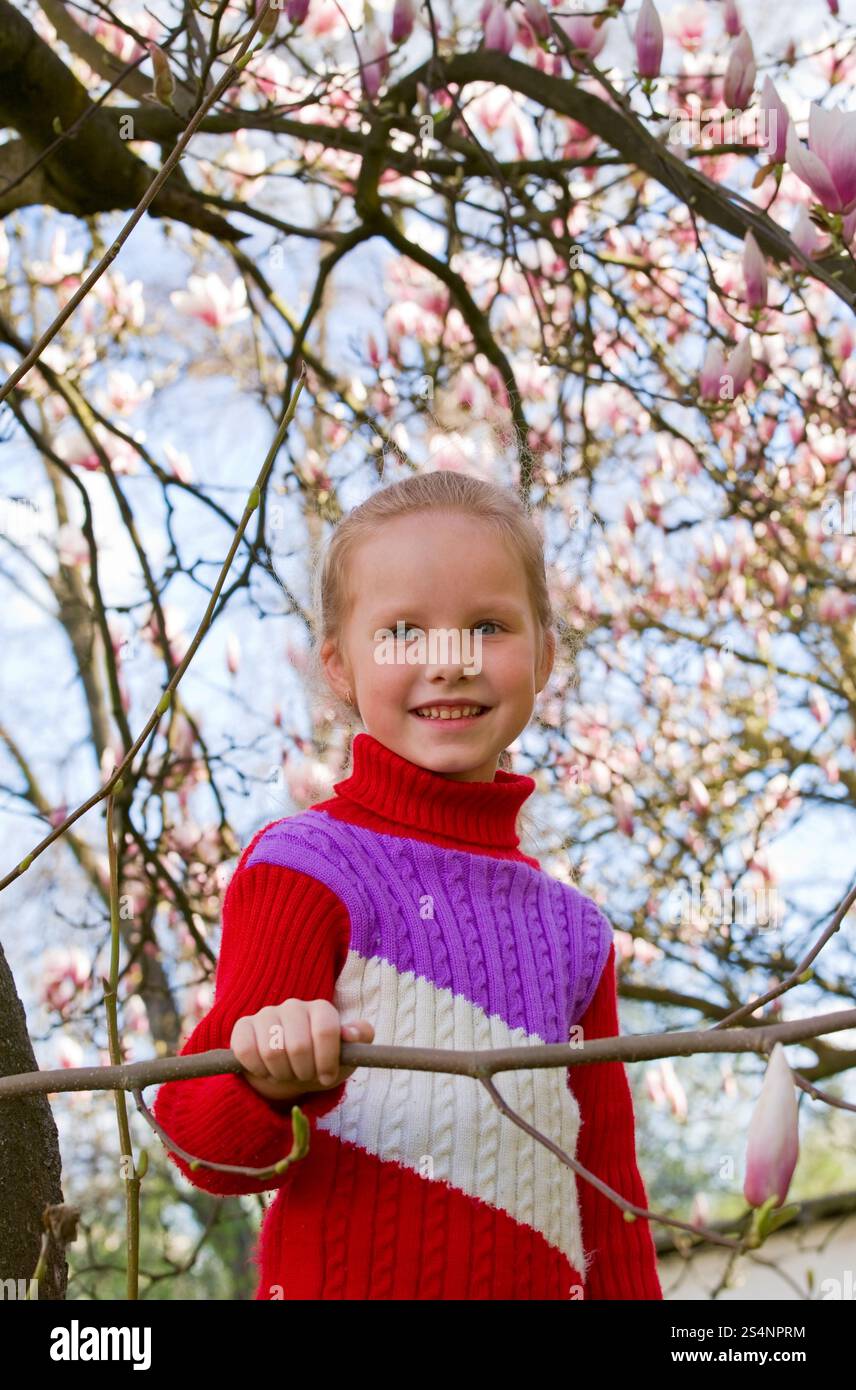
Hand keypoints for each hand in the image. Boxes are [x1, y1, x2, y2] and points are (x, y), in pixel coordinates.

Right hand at [230, 998, 374, 1100]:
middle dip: (303, 1072)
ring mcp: (266, 1014)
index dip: (327, 1061)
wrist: (288, 1074)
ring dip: (281, 1074)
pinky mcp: (242, 1027)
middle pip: (298, 1046)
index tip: (326, 1077)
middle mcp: (293, 1006)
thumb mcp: (347, 1056)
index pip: (326, 1031)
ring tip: (287, 1073)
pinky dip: (258, 1070)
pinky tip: (266, 1070)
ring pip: (272, 1051)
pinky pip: (246, 1052)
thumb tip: (351, 1034)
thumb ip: (360, 1038)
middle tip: (304, 1076)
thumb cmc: (320, 1063)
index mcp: (321, 1009)